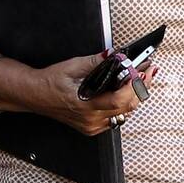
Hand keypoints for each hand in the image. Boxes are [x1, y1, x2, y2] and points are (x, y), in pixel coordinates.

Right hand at [36, 52, 158, 135]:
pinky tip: (128, 91)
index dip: (133, 87)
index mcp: (84, 105)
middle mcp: (90, 119)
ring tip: (142, 78)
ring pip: (124, 114)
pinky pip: (116, 118)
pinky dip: (125, 104)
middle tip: (149, 71)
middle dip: (141, 88)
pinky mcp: (93, 127)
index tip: (141, 72)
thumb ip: (96, 62)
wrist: (35, 95)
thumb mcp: (73, 66)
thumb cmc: (50, 81)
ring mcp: (92, 125)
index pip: (118, 101)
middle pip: (126, 108)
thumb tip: (114, 55)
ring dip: (135, 96)